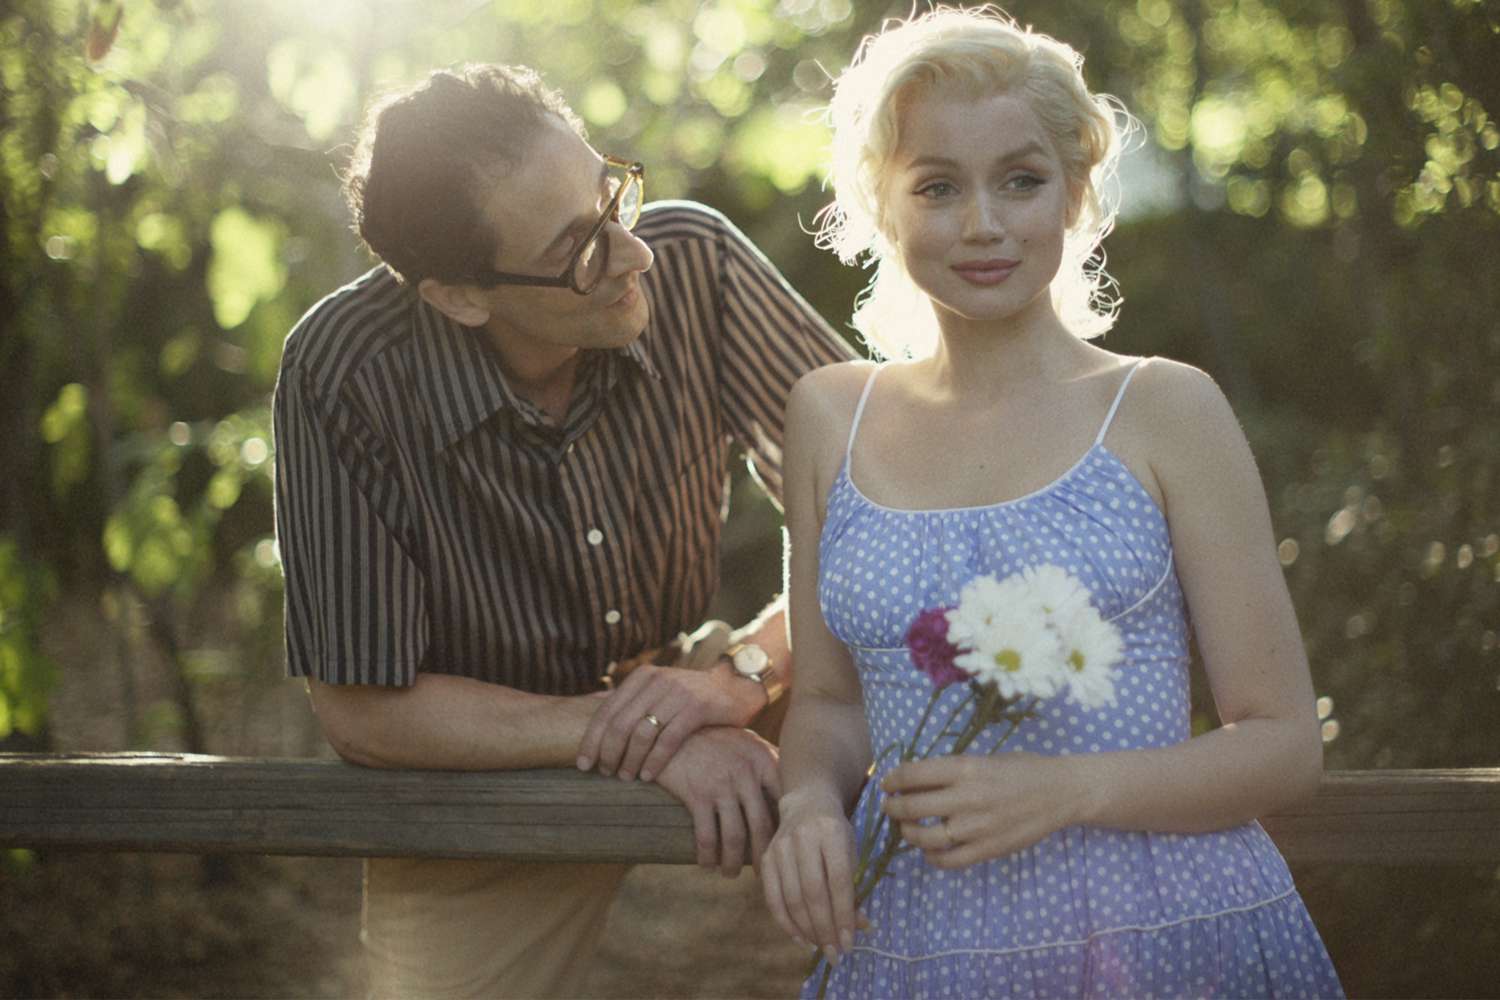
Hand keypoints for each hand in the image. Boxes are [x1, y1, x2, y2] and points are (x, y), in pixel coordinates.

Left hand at [578, 631, 753, 781]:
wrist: (737, 686)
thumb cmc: (692, 695)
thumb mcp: (660, 689)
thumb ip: (632, 698)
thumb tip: (592, 705)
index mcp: (642, 677)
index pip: (606, 711)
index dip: (591, 740)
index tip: (583, 764)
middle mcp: (657, 681)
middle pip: (619, 723)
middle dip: (607, 752)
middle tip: (604, 774)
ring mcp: (677, 693)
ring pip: (641, 733)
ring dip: (630, 759)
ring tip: (625, 777)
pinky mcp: (697, 708)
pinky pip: (668, 740)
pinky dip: (655, 761)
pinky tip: (649, 776)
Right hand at [651, 726, 780, 877]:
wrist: (673, 728)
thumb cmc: (714, 738)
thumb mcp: (747, 742)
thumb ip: (770, 761)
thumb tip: (793, 786)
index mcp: (763, 760)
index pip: (785, 801)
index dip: (787, 829)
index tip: (786, 848)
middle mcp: (746, 774)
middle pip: (762, 825)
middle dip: (763, 855)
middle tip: (762, 874)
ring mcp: (721, 785)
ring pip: (735, 836)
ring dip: (734, 862)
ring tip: (731, 873)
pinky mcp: (697, 795)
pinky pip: (707, 836)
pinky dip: (708, 856)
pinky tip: (707, 864)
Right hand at [761, 787, 865, 961]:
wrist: (806, 803)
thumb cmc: (835, 832)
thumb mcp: (851, 852)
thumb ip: (854, 888)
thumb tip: (861, 927)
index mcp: (831, 831)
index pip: (838, 881)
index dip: (844, 915)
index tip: (850, 943)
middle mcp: (803, 837)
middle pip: (813, 893)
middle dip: (826, 929)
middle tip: (836, 955)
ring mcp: (780, 847)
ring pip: (792, 898)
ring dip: (807, 930)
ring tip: (821, 948)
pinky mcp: (765, 858)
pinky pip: (773, 898)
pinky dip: (786, 923)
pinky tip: (800, 939)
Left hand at [880, 752, 1083, 869]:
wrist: (1061, 793)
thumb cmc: (1022, 770)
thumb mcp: (983, 759)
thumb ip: (952, 771)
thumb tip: (915, 780)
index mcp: (965, 768)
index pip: (913, 774)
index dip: (893, 780)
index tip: (887, 784)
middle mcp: (967, 797)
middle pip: (912, 806)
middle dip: (893, 807)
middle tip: (889, 806)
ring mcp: (977, 827)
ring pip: (924, 837)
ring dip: (907, 833)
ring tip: (906, 829)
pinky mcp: (988, 850)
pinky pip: (948, 861)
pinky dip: (931, 857)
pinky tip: (929, 850)